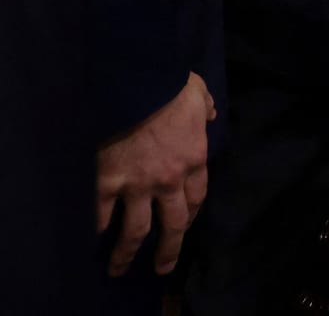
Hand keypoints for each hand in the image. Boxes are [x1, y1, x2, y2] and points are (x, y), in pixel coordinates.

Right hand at [96, 72, 215, 276]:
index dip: (191, 216)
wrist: (139, 83)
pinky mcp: (109, 181)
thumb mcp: (198, 94)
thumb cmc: (170, 85)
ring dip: (128, 253)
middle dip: (169, 249)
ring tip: (119, 269)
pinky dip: (97, 230)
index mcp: (195, 159)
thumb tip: (210, 113)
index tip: (184, 226)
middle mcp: (170, 179)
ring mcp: (138, 184)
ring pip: (137, 229)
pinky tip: (94, 242)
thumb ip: (205, 108)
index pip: (197, 197)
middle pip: (173, 223)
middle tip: (162, 267)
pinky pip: (102, 214)